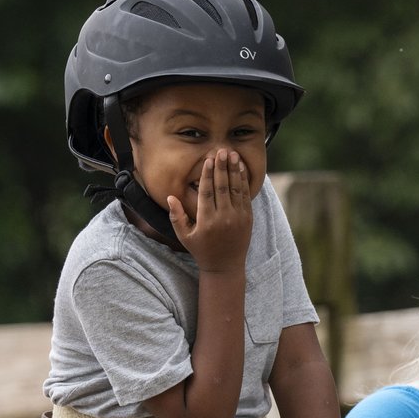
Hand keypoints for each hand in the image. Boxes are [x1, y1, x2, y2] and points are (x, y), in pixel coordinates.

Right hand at [166, 148, 253, 272]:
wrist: (225, 267)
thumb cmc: (202, 251)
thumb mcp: (184, 237)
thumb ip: (176, 217)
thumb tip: (170, 197)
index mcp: (207, 221)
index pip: (207, 192)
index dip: (208, 174)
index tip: (208, 159)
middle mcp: (223, 218)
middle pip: (222, 187)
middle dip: (222, 167)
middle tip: (221, 150)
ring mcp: (238, 218)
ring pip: (236, 189)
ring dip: (234, 170)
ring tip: (232, 154)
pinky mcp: (248, 218)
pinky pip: (246, 196)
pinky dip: (243, 181)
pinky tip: (241, 169)